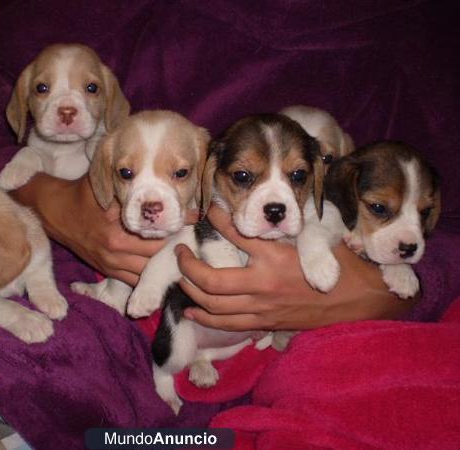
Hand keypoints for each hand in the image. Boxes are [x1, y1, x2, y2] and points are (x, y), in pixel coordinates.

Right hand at [11, 173, 197, 285]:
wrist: (55, 213)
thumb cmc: (83, 195)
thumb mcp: (107, 187)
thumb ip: (132, 191)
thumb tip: (164, 189)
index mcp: (118, 230)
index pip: (158, 232)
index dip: (180, 225)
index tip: (195, 217)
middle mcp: (116, 251)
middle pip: (159, 254)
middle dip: (178, 245)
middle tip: (195, 235)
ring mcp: (112, 264)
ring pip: (150, 271)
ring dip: (167, 263)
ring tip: (184, 253)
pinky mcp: (108, 271)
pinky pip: (136, 280)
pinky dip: (152, 276)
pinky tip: (165, 269)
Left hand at [175, 205, 415, 330]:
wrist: (362, 301)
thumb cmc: (342, 264)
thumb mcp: (316, 236)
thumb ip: (286, 224)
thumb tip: (263, 208)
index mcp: (277, 256)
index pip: (235, 233)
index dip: (217, 218)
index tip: (209, 209)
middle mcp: (263, 283)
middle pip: (210, 278)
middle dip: (186, 264)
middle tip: (179, 251)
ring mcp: (262, 307)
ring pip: (212, 304)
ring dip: (190, 289)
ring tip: (181, 275)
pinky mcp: (265, 323)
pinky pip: (226, 325)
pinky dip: (204, 317)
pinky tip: (191, 308)